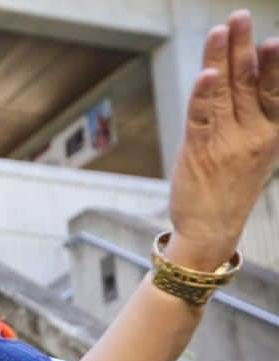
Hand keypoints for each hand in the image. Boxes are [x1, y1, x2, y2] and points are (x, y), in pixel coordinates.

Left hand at [167, 9, 278, 269]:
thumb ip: (249, 117)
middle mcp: (252, 135)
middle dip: (244, 47)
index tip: (273, 38)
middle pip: (249, 82)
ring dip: (221, 59)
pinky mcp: (200, 151)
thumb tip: (239, 78)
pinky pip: (202, 116)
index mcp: (270, 134)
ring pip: (224, 92)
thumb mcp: (252, 151)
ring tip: (222, 30)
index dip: (274, 63)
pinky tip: (206, 74)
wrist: (212, 229)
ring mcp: (226, 142)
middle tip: (240, 16)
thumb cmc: (229, 188)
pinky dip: (204, 94)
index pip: (274, 91)